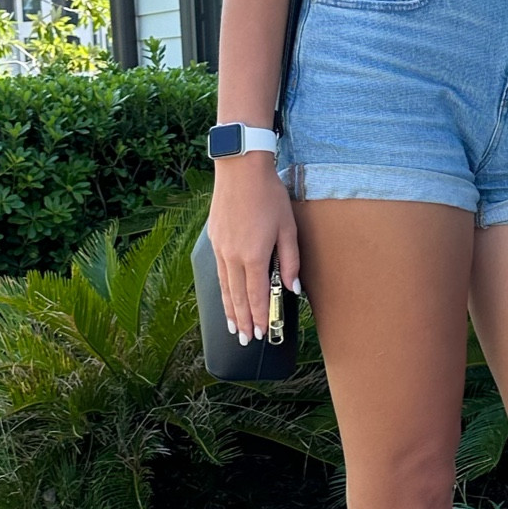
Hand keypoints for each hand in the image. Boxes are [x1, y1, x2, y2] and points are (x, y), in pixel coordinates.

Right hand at [205, 154, 300, 343]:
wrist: (241, 169)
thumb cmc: (269, 196)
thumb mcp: (288, 228)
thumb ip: (290, 260)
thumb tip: (293, 288)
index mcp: (254, 256)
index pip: (256, 296)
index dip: (260, 317)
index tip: (263, 333)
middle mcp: (233, 256)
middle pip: (237, 297)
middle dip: (243, 321)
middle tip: (247, 339)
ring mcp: (220, 248)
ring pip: (224, 288)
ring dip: (229, 310)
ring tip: (233, 328)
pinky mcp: (214, 239)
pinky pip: (218, 272)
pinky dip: (222, 290)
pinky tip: (225, 297)